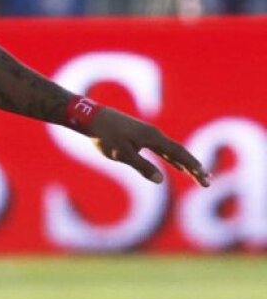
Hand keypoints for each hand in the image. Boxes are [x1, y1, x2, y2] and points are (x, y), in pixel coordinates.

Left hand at [87, 105, 209, 187]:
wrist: (92, 117)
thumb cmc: (106, 136)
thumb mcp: (122, 154)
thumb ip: (142, 166)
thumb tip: (160, 180)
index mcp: (153, 138)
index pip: (179, 154)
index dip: (193, 167)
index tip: (204, 178)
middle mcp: (155, 135)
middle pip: (180, 153)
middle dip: (194, 167)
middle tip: (207, 181)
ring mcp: (148, 135)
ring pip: (172, 151)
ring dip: (185, 163)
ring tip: (198, 174)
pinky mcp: (141, 137)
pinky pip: (163, 150)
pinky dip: (173, 159)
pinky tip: (177, 166)